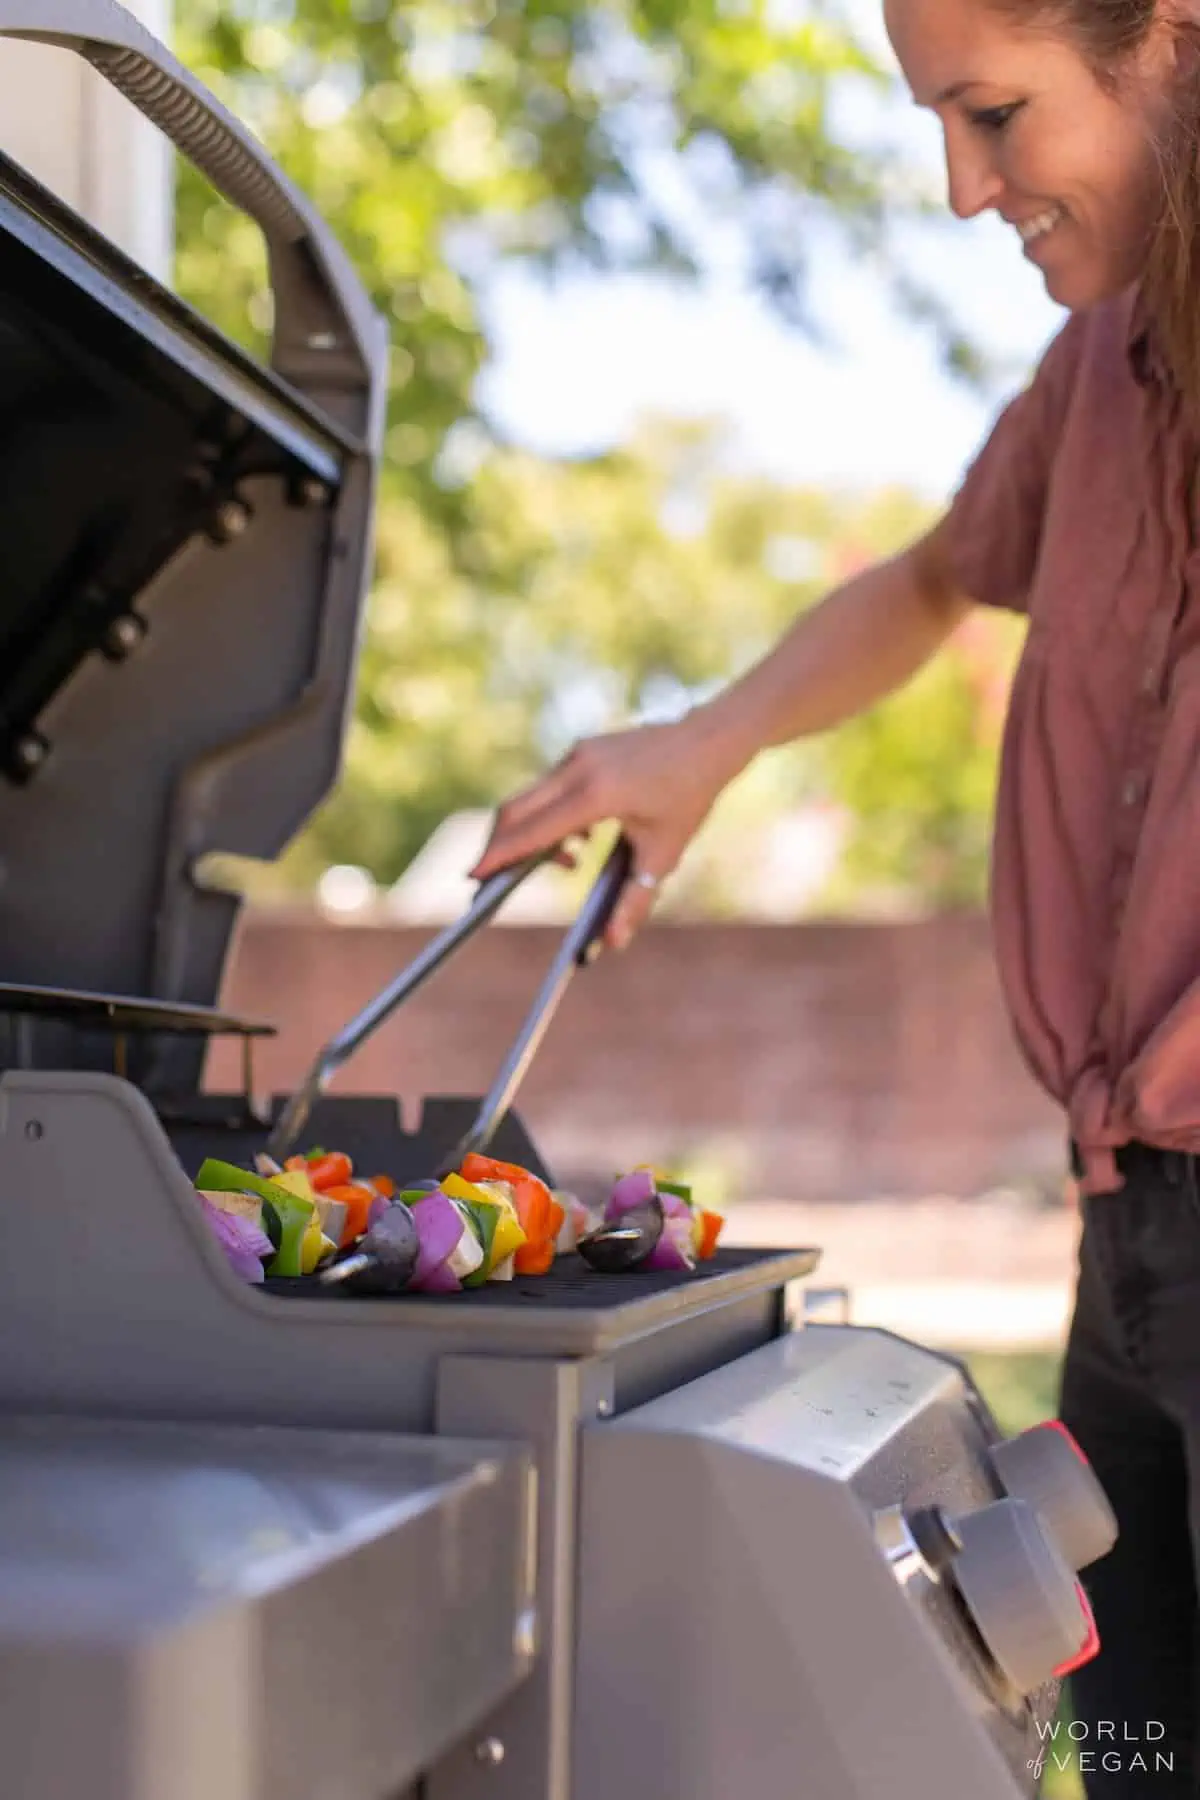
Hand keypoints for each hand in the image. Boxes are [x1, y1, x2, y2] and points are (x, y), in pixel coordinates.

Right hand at [470, 713, 749, 948]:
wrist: (709, 740)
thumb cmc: (690, 796)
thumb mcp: (663, 854)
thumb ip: (634, 899)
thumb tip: (615, 942)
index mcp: (596, 794)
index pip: (532, 830)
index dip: (500, 856)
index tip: (474, 877)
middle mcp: (578, 767)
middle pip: (515, 810)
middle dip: (500, 846)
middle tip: (491, 879)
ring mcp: (577, 754)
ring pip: (530, 797)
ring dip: (532, 833)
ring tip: (571, 862)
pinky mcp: (582, 750)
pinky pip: (549, 786)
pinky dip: (550, 815)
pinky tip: (583, 838)